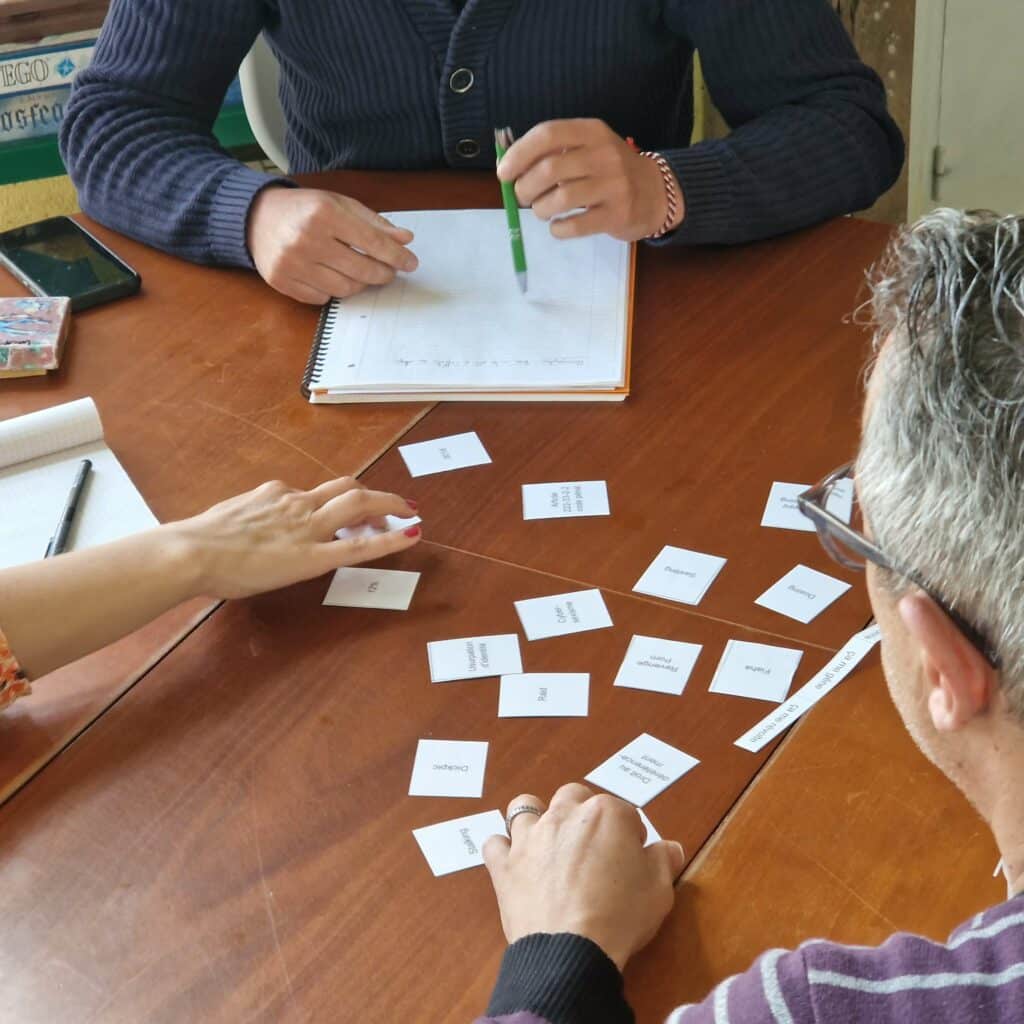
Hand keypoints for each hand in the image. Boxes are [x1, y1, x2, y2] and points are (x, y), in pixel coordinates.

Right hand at [166, 477, 420, 599]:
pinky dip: (391, 539)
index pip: (316, 493)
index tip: (351, 507)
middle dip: (376, 495)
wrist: (191, 551)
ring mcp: (307, 527)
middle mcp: (296, 503)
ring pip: (359, 504)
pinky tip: (412, 535)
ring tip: (410, 512)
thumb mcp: (226, 519)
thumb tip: (246, 528)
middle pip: (347, 489)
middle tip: (397, 504)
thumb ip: (246, 520)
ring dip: (389, 505)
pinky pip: (360, 546)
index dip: (338, 499)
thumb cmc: (198, 542)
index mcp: (274, 495)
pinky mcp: (313, 556)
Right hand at [247, 187, 418, 304]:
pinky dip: (333, 291)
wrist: (256, 217)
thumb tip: (405, 240)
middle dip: (382, 273)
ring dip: (360, 284)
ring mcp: (292, 263)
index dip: (396, 256)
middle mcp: (307, 239)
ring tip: (361, 273)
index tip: (411, 263)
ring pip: (344, 289)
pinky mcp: (282, 281)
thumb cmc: (304, 209)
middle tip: (389, 271)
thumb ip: (373, 223)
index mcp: (324, 213)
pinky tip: (333, 277)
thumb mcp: (340, 204)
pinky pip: (322, 299)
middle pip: (362, 270)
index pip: (373, 242)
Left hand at [483, 784, 684, 970]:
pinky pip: (494, 844)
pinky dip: (503, 851)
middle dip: (584, 813)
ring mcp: (529, 836)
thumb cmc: (620, 915)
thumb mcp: (659, 890)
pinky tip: (515, 865)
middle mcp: (564, 814)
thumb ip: (663, 861)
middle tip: (592, 847)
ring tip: (547, 842)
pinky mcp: (504, 863)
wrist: (570, 951)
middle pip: (574, 797)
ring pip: (525, 807)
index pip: (624, 812)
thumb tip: (668, 847)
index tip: (632, 859)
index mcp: (606, 813)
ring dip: (535, 818)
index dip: (630, 836)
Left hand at [496, 119, 684, 241]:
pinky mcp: (617, 214)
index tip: (503, 173)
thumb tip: (507, 168)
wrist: (655, 192)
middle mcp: (604, 154)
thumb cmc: (609, 171)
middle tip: (522, 197)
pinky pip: (576, 225)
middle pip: (549, 169)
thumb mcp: (587, 149)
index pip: (548, 134)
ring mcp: (613, 185)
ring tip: (541, 212)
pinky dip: (558, 229)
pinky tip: (558, 226)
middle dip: (525, 187)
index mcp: (592, 131)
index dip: (519, 154)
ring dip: (540, 210)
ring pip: (560, 198)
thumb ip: (552, 153)